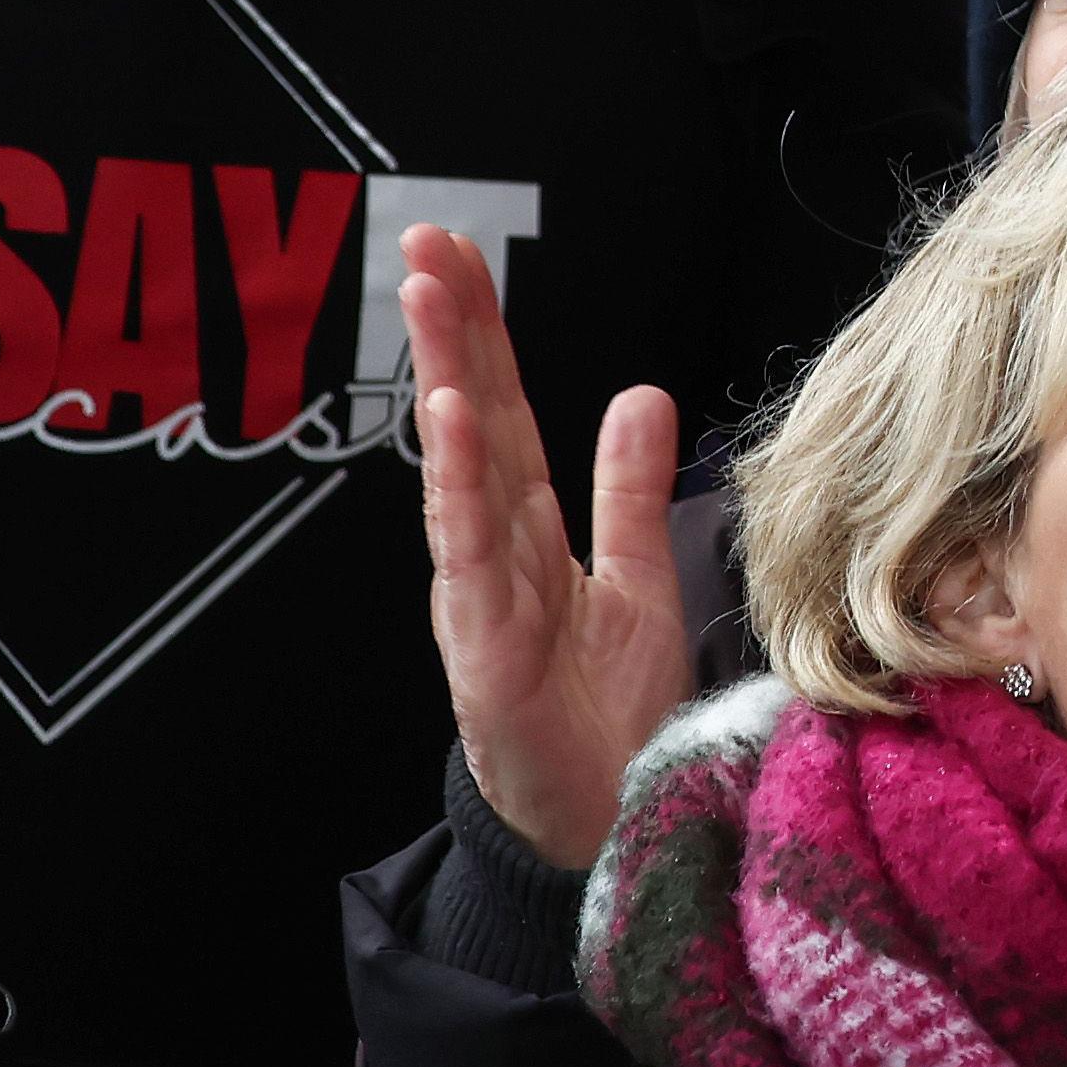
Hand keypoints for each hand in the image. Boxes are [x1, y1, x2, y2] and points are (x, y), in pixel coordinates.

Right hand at [406, 225, 687, 868]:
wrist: (605, 821)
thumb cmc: (608, 715)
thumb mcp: (638, 582)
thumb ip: (628, 493)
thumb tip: (637, 393)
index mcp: (531, 532)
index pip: (505, 412)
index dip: (486, 334)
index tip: (464, 256)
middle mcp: (495, 552)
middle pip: (473, 423)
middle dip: (451, 332)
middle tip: (428, 246)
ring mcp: (481, 594)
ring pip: (461, 470)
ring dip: (446, 381)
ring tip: (432, 302)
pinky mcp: (483, 644)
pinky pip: (469, 548)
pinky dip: (458, 482)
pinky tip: (450, 418)